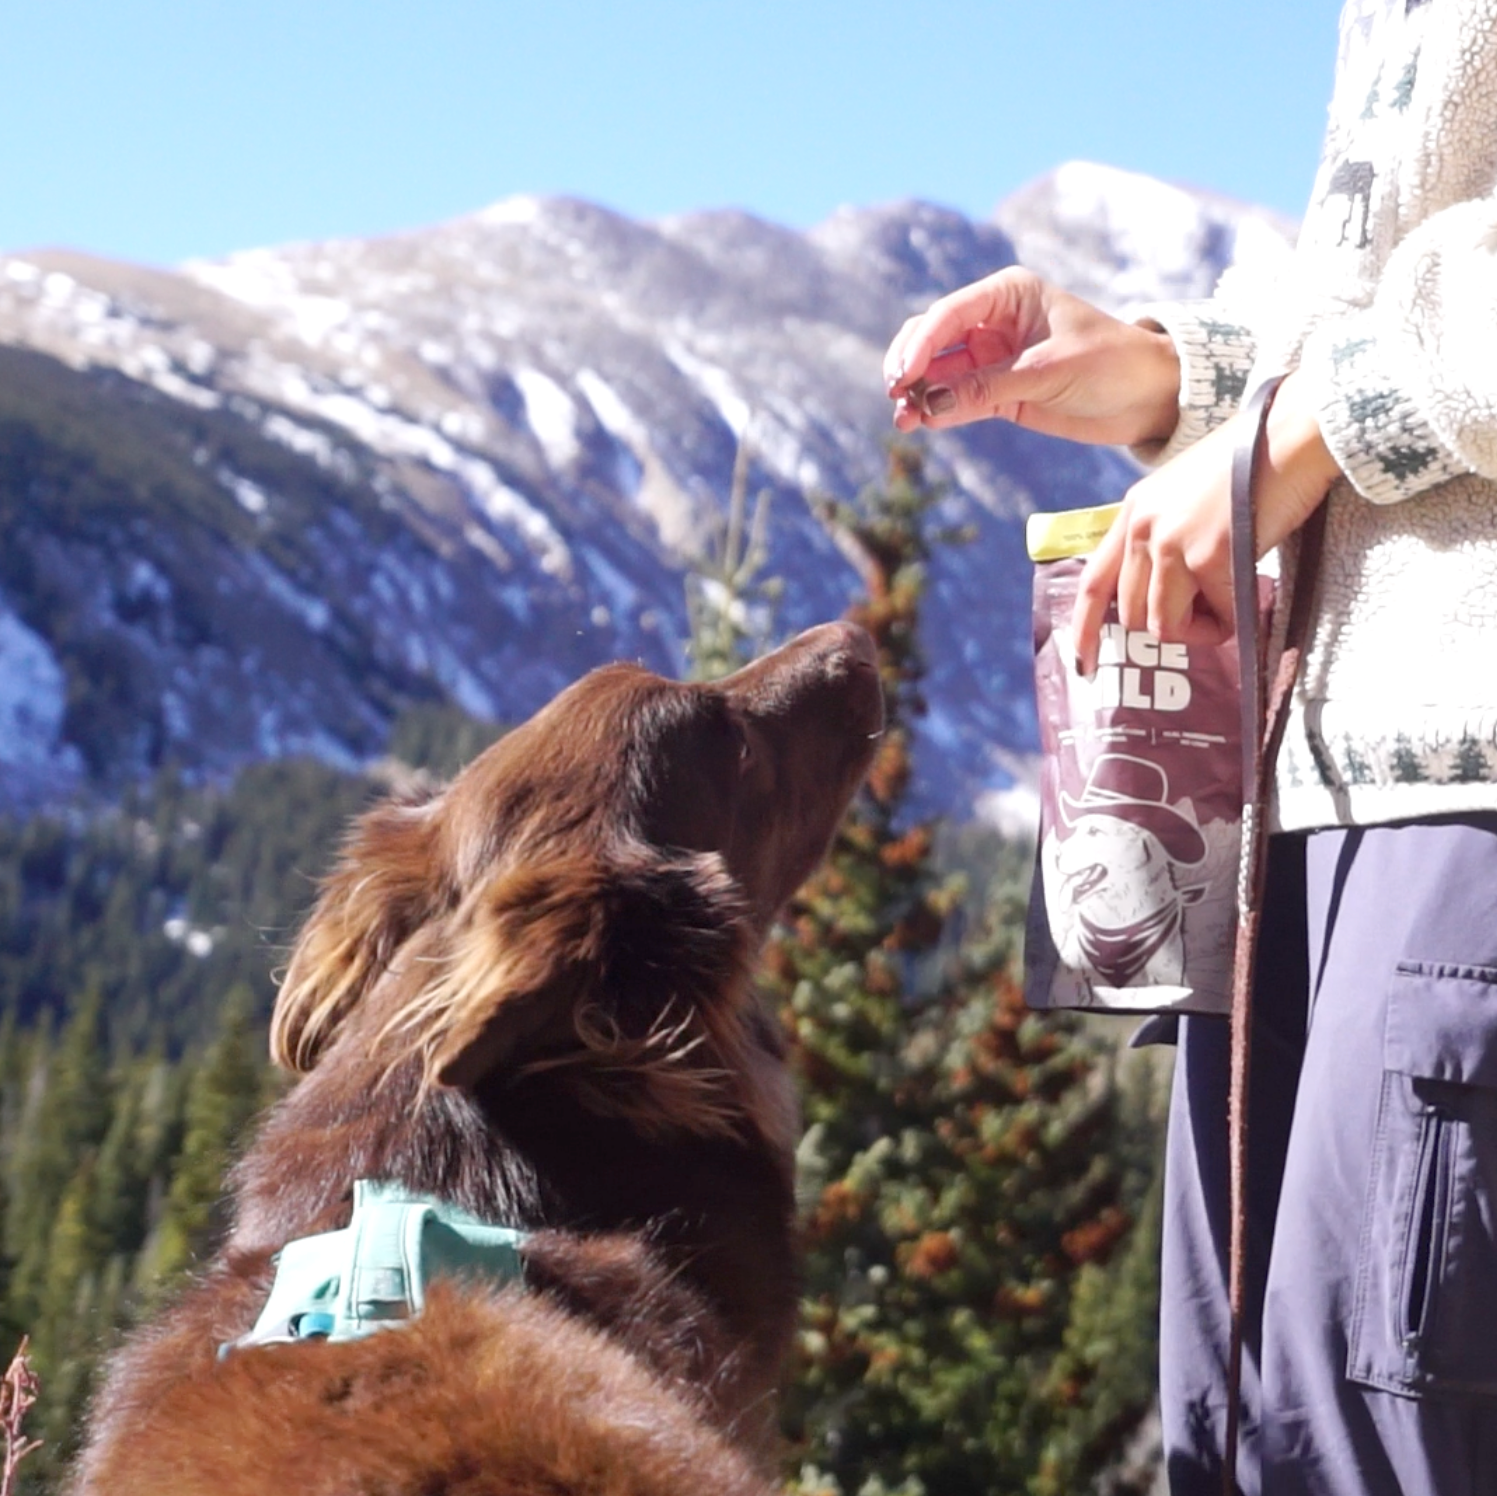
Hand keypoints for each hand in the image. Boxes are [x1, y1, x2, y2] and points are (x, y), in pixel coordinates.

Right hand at [883, 266, 1181, 447]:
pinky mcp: (997, 394)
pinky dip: (935, 412)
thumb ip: (987, 387)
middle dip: (909, 366)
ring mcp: (992, 360)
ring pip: (937, 374)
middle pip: (931, 340)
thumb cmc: (1111, 365)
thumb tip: (928, 404)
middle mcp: (993, 323)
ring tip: (903, 421)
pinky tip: (920, 424)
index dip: (920, 344)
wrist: (1149, 398)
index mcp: (1009, 295)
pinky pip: (954, 400)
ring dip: (916, 395)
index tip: (903, 377)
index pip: (949, 314)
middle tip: (896, 396)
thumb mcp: (1049, 372)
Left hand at [1071, 371, 1342, 673]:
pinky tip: (1251, 597)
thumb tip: (1168, 598)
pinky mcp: (1208, 556)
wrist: (1294, 433)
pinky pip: (1214, 618)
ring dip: (1199, 629)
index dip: (1084, 629)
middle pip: (1133, 615)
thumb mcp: (1187, 498)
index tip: (1083, 664)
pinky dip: (1233, 620)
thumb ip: (1165, 539)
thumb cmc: (1254, 467)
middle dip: (1171, 625)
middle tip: (1209, 612)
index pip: (1095, 581)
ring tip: (1230, 604)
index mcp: (1133, 512)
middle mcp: (1143, 528)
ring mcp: (1171, 542)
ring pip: (1164, 625)